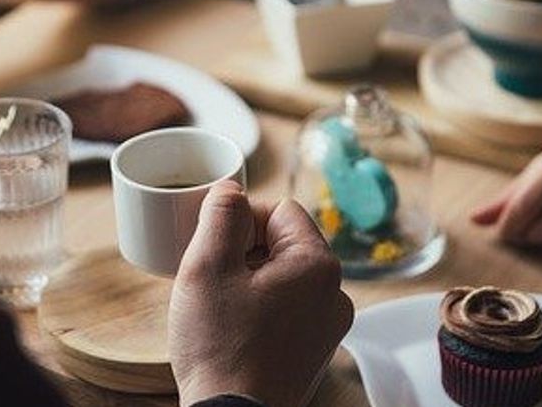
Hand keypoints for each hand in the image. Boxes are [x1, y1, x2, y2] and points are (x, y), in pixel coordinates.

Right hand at [169, 181, 353, 406]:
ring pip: (282, 277)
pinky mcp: (313, 352)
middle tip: (212, 280)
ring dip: (249, 282)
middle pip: (283, 243)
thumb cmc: (220, 348)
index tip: (213, 247)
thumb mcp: (207, 266)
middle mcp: (334, 294)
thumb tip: (230, 189)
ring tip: (220, 308)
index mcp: (317, 265)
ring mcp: (327, 327)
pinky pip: (286, 310)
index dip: (240, 220)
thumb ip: (220, 215)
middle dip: (243, 252)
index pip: (280, 209)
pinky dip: (259, 310)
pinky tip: (232, 331)